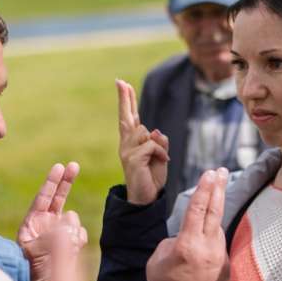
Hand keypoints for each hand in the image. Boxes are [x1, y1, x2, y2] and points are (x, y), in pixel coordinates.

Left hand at [18, 162, 86, 280]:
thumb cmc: (30, 276)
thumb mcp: (36, 253)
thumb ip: (54, 234)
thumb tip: (72, 220)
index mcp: (30, 226)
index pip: (42, 199)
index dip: (51, 182)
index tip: (59, 166)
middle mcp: (44, 227)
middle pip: (57, 199)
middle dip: (65, 183)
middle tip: (73, 165)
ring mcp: (58, 236)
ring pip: (73, 221)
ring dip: (72, 229)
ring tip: (66, 246)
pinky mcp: (70, 246)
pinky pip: (80, 235)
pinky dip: (78, 239)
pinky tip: (72, 249)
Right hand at [116, 79, 168, 204]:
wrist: (146, 199)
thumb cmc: (153, 177)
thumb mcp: (161, 156)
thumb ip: (159, 142)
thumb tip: (155, 131)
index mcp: (132, 142)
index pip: (129, 117)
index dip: (127, 101)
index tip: (122, 83)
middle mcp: (126, 144)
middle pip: (126, 117)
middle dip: (124, 98)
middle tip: (120, 81)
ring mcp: (127, 151)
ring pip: (146, 132)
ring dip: (158, 145)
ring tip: (158, 159)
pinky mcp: (132, 159)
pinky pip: (152, 145)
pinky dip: (160, 153)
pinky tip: (161, 162)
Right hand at [146, 168, 229, 280]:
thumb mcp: (157, 261)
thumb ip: (171, 242)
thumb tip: (183, 236)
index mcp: (188, 245)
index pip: (198, 209)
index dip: (204, 188)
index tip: (210, 173)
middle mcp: (208, 249)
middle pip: (215, 211)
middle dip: (219, 188)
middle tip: (223, 171)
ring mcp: (219, 259)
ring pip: (218, 228)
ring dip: (216, 210)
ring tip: (217, 192)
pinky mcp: (225, 269)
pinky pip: (218, 246)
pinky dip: (212, 236)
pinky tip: (207, 234)